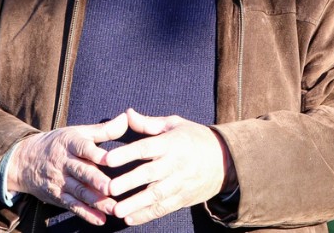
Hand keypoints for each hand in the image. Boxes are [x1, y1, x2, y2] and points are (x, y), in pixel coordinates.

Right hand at [8, 112, 129, 223]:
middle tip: (110, 187)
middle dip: (96, 180)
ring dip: (96, 201)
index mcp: (71, 143)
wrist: (25, 161)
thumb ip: (104, 129)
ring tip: (113, 208)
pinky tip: (100, 220)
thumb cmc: (59, 144)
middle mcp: (65, 162)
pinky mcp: (58, 196)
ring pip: (79, 192)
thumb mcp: (78, 132)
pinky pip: (72, 206)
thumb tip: (127, 117)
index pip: (84, 148)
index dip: (96, 153)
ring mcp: (61, 181)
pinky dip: (86, 214)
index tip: (110, 159)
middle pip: (81, 171)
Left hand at [103, 108, 233, 225]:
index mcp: (171, 143)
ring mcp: (180, 183)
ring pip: (156, 196)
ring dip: (135, 204)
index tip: (108, 159)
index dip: (127, 153)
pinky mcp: (183, 198)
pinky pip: (163, 209)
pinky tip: (130, 219)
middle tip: (109, 188)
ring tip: (116, 210)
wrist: (225, 160)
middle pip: (149, 174)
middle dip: (129, 182)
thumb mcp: (175, 124)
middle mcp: (175, 164)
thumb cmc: (194, 138)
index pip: (146, 148)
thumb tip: (127, 114)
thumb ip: (148, 123)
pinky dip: (146, 215)